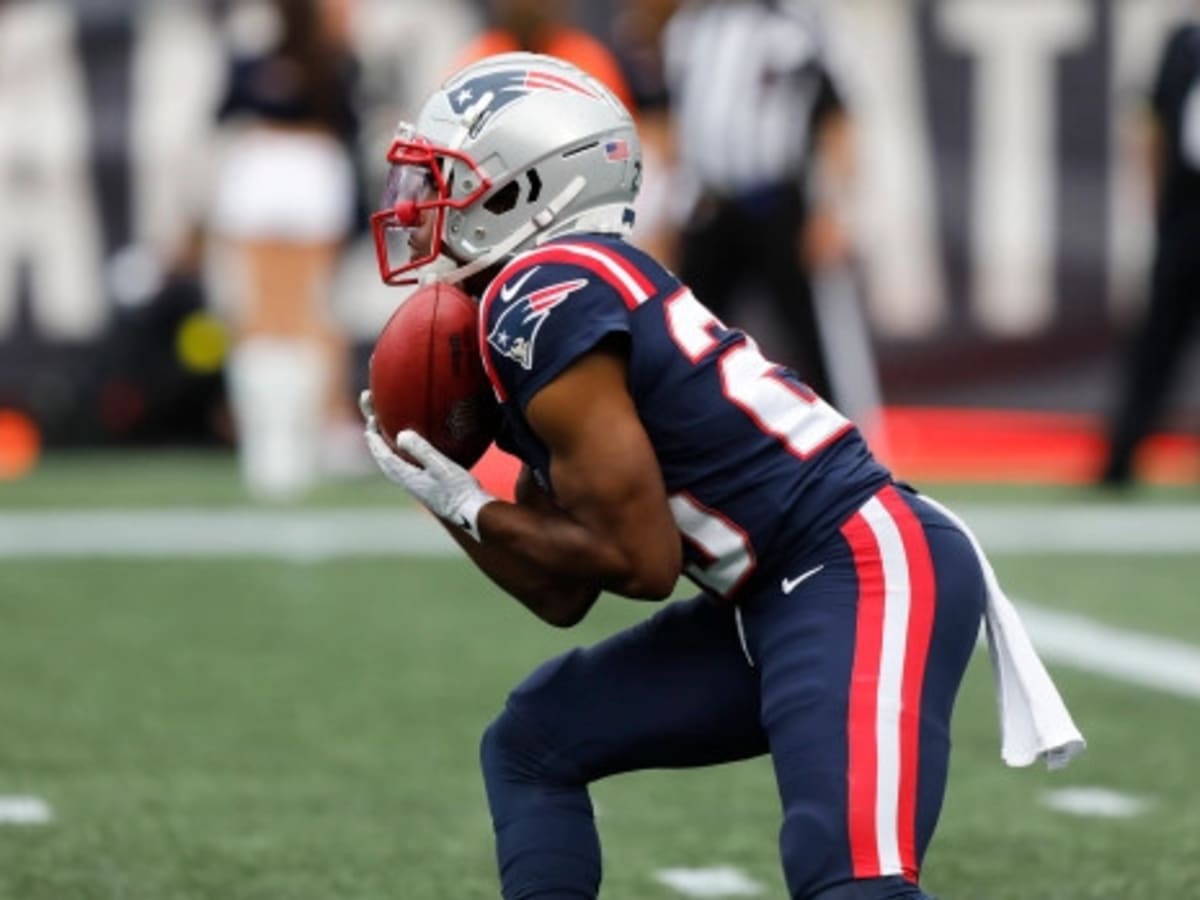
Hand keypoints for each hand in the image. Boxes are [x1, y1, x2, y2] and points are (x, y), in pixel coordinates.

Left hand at [360, 390, 493, 540]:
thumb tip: (400, 434)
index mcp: (407, 477)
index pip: (384, 456)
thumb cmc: (459, 490)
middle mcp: (407, 482)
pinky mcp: (425, 488)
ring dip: (384, 450)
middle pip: (384, 460)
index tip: (370, 421)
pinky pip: (403, 469)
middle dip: (376, 442)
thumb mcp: (441, 466)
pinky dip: (397, 457)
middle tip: (371, 424)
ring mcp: (416, 486)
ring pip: (392, 466)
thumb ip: (421, 450)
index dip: (375, 439)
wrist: (471, 513)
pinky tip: (407, 454)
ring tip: (382, 437)